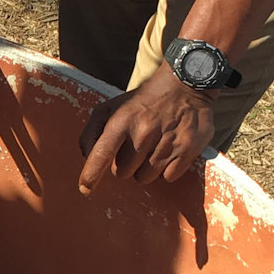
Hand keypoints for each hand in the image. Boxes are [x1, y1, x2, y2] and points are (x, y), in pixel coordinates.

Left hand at [77, 64, 214, 192]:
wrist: (185, 85)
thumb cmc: (143, 101)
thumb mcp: (112, 107)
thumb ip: (93, 131)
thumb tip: (87, 157)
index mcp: (122, 120)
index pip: (101, 154)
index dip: (91, 174)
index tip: (85, 189)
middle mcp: (144, 133)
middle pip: (123, 172)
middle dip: (125, 164)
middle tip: (135, 147)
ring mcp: (167, 142)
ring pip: (144, 178)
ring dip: (145, 168)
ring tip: (152, 147)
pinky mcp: (187, 150)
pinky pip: (168, 177)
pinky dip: (166, 169)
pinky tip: (168, 150)